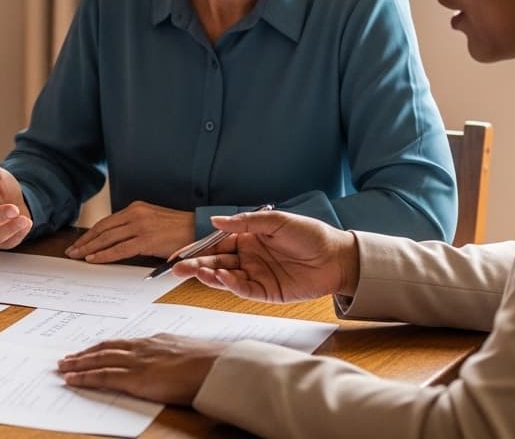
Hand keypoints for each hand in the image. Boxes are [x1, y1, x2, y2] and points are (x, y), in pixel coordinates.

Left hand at [57, 334, 223, 404]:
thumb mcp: (191, 353)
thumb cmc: (213, 362)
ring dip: (78, 363)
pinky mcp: (134, 378)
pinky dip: (85, 377)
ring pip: (99, 360)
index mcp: (157, 341)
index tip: (92, 350)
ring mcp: (137, 362)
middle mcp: (143, 347)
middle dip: (85, 354)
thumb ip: (178, 356)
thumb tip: (177, 363)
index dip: (105, 347)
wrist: (217, 366)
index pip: (124, 343)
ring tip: (63, 366)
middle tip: (67, 357)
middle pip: (106, 349)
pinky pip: (103, 377)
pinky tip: (72, 380)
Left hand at [64, 201, 192, 262]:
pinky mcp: (147, 239)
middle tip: (71, 251)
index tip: (79, 243)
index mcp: (136, 208)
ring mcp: (140, 226)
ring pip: (107, 238)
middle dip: (85, 241)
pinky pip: (119, 249)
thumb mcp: (153, 223)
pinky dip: (104, 255)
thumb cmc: (180, 231)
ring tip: (77, 256)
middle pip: (103, 229)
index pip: (106, 222)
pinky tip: (93, 259)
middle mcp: (136, 214)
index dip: (90, 234)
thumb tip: (115, 244)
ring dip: (89, 248)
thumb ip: (134, 229)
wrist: (201, 230)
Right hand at [174, 209, 359, 302]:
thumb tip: (216, 221)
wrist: (338, 257)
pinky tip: (221, 278)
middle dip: (195, 266)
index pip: (217, 245)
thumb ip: (245, 222)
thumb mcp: (276, 221)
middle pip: (216, 263)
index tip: (179, 254)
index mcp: (248, 239)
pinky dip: (230, 285)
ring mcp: (256, 276)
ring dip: (209, 276)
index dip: (198, 249)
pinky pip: (243, 290)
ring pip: (225, 278)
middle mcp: (249, 258)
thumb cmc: (310, 234)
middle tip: (177, 270)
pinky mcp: (267, 292)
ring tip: (196, 273)